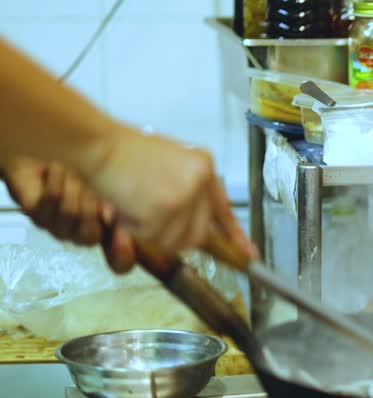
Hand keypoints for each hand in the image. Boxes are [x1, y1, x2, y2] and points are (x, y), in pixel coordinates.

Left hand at [0, 157, 137, 272]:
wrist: (45, 162)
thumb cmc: (78, 178)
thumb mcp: (102, 191)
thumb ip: (110, 207)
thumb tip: (108, 218)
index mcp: (101, 233)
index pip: (119, 261)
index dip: (123, 256)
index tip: (126, 238)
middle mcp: (78, 236)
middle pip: (90, 236)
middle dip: (91, 206)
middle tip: (86, 186)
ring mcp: (54, 227)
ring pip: (71, 213)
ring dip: (72, 187)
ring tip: (68, 174)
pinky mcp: (34, 213)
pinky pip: (51, 199)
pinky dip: (56, 180)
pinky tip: (55, 170)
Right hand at [80, 128, 255, 259]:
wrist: (99, 144)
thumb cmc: (124, 154)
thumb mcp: (169, 163)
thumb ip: (186, 188)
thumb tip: (195, 221)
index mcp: (203, 166)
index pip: (223, 208)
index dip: (235, 234)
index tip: (249, 253)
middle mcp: (199, 181)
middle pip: (198, 234)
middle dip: (175, 236)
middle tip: (151, 221)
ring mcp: (184, 196)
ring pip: (175, 240)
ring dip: (151, 232)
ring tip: (135, 206)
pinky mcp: (165, 208)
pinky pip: (152, 236)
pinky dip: (134, 229)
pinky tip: (126, 207)